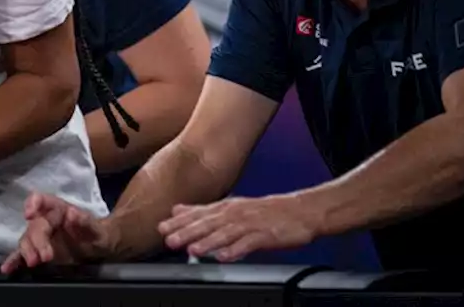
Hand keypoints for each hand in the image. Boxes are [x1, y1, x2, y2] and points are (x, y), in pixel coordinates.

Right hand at [1, 192, 113, 272]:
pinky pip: (23, 254)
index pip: (41, 200)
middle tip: (45, 256)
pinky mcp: (37, 251)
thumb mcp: (96, 228)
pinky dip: (15, 260)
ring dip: (27, 251)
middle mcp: (45, 220)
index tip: (29, 214)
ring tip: (33, 262)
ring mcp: (40, 236)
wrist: (98, 248)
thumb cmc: (96, 233)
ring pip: (27, 240)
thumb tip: (72, 214)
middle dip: (37, 240)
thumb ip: (85, 221)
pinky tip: (7, 267)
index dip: (33, 204)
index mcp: (58, 209)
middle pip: (34, 226)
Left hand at [158, 194, 319, 261]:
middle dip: (187, 232)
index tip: (161, 228)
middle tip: (170, 240)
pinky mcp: (265, 235)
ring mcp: (250, 224)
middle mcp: (235, 213)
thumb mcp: (232, 206)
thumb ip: (204, 210)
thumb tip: (178, 209)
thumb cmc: (266, 212)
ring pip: (225, 233)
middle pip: (208, 224)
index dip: (179, 222)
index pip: (198, 214)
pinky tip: (224, 257)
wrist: (301, 211)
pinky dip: (236, 250)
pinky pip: (248, 244)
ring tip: (192, 250)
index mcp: (226, 207)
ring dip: (207, 242)